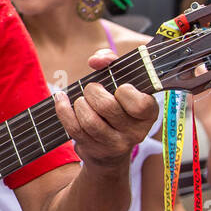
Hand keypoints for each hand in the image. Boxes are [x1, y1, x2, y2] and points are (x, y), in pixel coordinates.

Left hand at [53, 49, 158, 165]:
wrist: (110, 148)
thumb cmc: (117, 105)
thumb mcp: (122, 83)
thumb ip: (112, 63)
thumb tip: (96, 60)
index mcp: (149, 114)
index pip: (139, 104)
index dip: (125, 92)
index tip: (119, 88)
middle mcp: (135, 132)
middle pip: (107, 107)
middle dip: (93, 91)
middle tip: (93, 88)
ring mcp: (115, 145)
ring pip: (89, 121)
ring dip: (80, 103)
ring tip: (82, 99)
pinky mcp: (94, 150)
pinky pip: (74, 128)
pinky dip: (63, 110)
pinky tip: (61, 99)